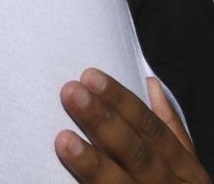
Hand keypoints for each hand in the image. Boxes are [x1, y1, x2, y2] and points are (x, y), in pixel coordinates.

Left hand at [55, 69, 210, 182]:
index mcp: (187, 173)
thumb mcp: (186, 169)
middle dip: (105, 123)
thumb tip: (150, 86)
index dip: (123, 103)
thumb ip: (170, 131)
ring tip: (63, 140)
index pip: (153, 131)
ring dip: (94, 165)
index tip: (90, 76)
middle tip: (71, 92)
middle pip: (138, 155)